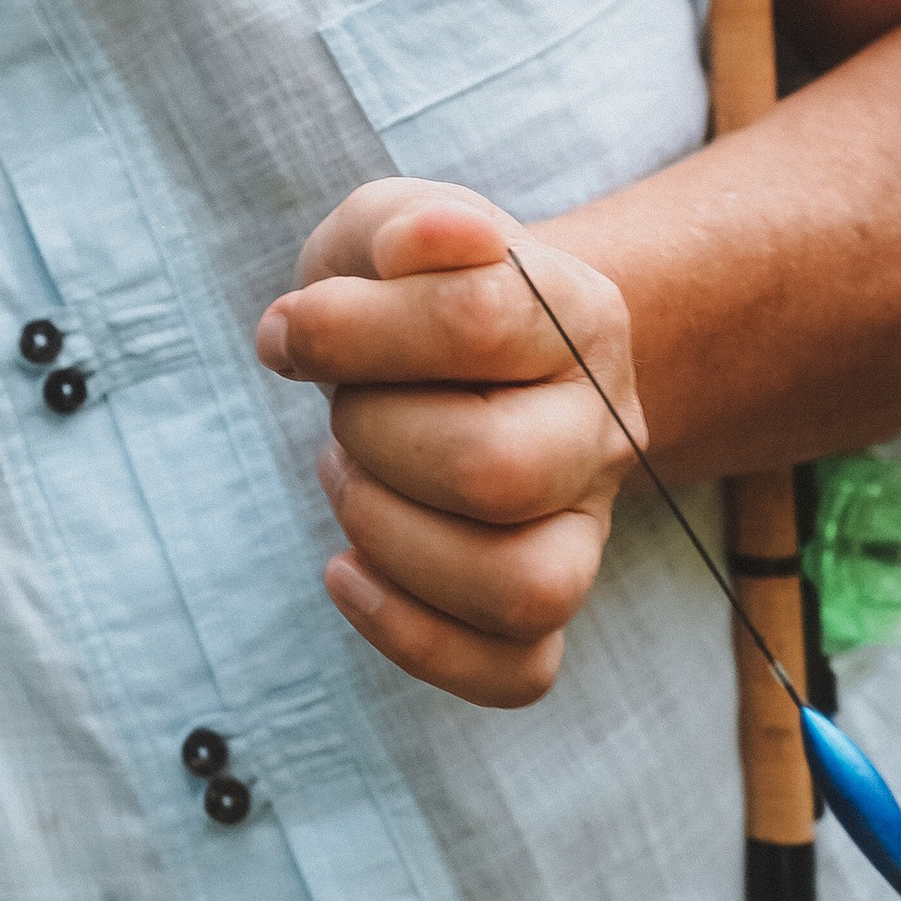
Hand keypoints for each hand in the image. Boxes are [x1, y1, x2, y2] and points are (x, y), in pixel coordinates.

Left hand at [254, 179, 641, 708]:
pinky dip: (414, 637)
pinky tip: (345, 571)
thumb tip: (422, 242)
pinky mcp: (546, 607)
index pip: (479, 320)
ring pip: (524, 588)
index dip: (355, 328)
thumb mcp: (390, 231)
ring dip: (393, 538)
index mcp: (579, 315)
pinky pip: (517, 672)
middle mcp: (603, 429)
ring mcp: (583, 528)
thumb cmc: (410, 294)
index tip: (298, 324)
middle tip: (344, 410)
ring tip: (346, 477)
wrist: (463, 354)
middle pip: (497, 472)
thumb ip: (399, 227)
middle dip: (374, 437)